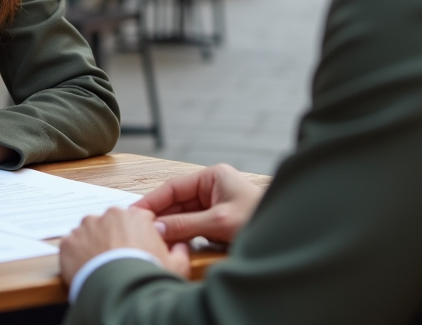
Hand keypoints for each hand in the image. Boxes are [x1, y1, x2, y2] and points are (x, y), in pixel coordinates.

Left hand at [59, 207, 190, 284]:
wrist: (120, 292)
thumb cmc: (147, 276)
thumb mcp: (176, 266)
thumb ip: (180, 251)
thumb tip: (181, 246)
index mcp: (135, 216)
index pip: (137, 219)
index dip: (138, 235)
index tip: (137, 248)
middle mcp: (108, 215)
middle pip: (111, 223)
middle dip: (114, 237)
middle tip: (119, 259)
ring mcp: (86, 227)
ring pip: (90, 232)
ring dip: (94, 244)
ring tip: (101, 265)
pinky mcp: (68, 241)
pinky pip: (72, 245)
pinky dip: (77, 255)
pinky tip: (86, 268)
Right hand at [133, 164, 262, 243]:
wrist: (287, 235)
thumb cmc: (259, 219)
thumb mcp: (219, 222)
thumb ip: (185, 224)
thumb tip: (156, 229)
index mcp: (212, 177)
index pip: (173, 187)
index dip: (152, 201)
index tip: (134, 212)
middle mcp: (212, 189)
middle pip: (177, 203)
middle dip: (160, 217)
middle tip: (140, 230)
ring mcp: (216, 206)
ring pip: (184, 216)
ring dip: (171, 228)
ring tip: (152, 239)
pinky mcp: (219, 223)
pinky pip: (194, 227)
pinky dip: (183, 236)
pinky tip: (173, 244)